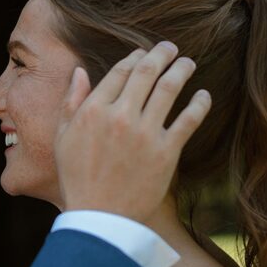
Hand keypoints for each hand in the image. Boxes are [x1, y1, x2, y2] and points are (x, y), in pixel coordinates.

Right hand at [55, 42, 210, 221]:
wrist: (100, 218)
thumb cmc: (77, 179)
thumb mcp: (63, 138)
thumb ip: (71, 102)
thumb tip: (79, 71)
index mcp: (93, 110)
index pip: (120, 72)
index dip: (134, 58)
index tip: (143, 54)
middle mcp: (120, 116)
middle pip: (146, 73)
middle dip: (161, 54)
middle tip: (171, 47)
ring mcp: (145, 133)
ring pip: (169, 89)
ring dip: (182, 70)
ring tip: (188, 63)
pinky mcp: (166, 152)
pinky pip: (188, 120)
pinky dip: (199, 103)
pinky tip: (204, 95)